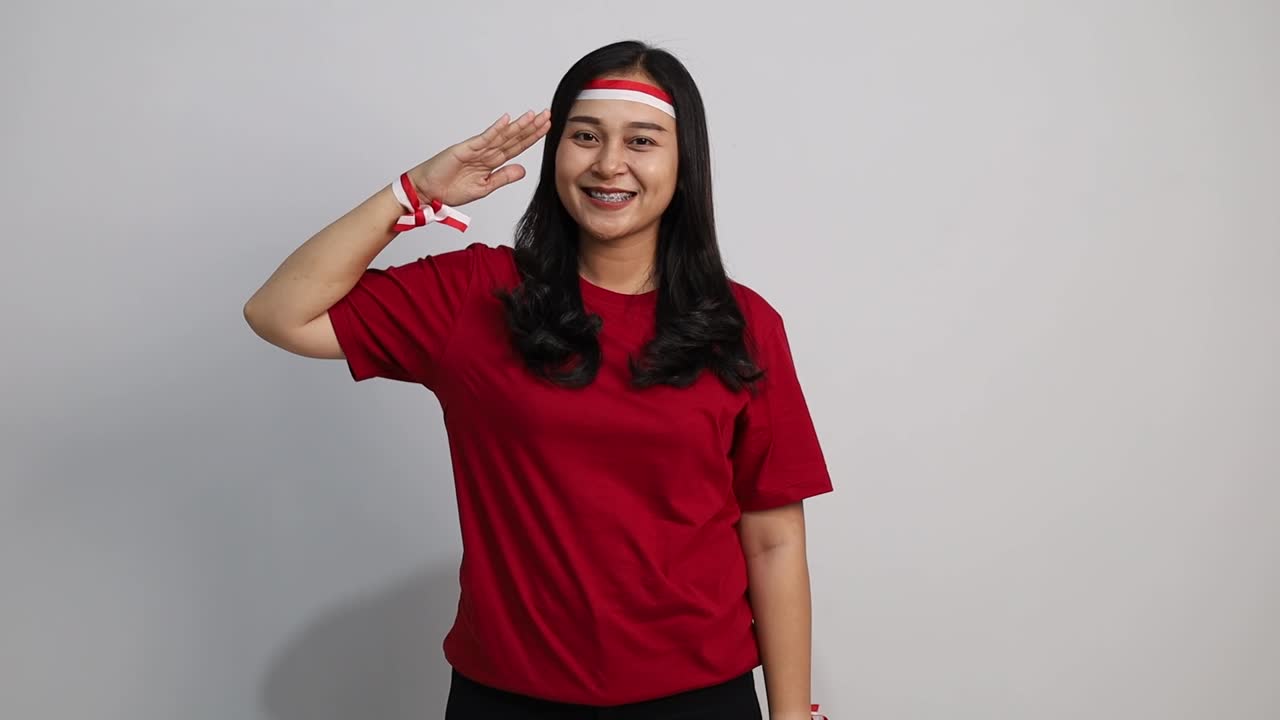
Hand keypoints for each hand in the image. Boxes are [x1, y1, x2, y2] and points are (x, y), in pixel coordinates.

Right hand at [405, 109, 550, 206]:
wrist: (427, 192)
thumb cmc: (449, 190)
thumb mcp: (484, 187)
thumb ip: (503, 177)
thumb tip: (523, 170)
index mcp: (491, 162)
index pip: (516, 147)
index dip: (531, 137)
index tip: (546, 128)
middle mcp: (486, 153)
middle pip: (513, 138)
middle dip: (530, 127)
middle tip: (547, 115)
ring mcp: (476, 149)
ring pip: (502, 136)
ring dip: (518, 126)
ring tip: (533, 116)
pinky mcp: (464, 149)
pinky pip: (483, 139)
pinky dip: (495, 129)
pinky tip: (507, 120)